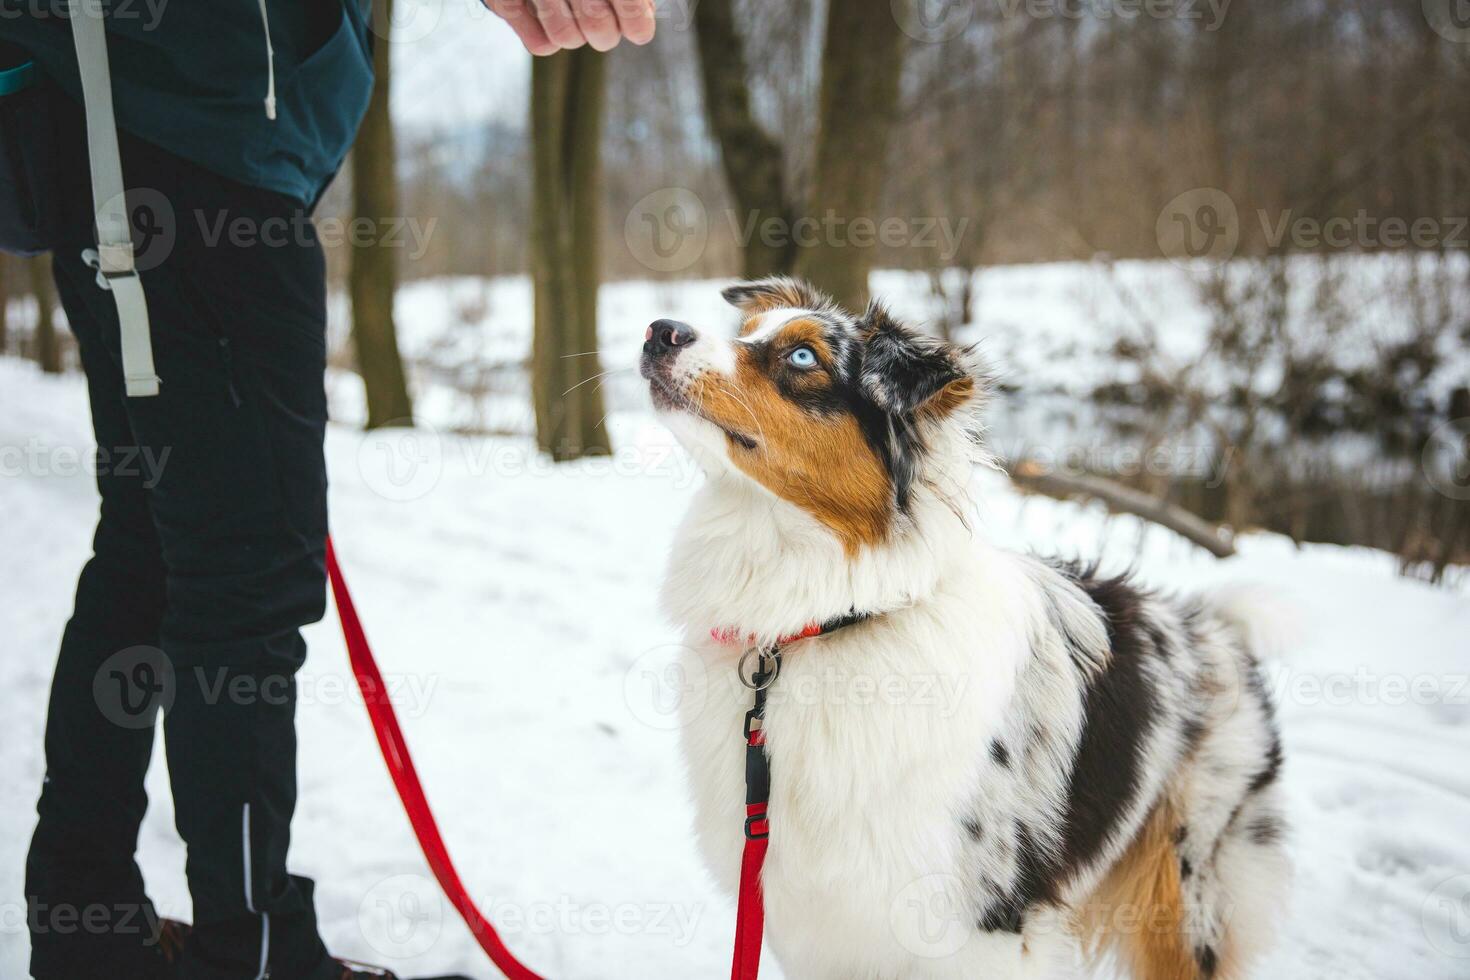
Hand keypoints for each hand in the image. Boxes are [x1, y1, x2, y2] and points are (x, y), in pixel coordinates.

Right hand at [485, 0, 656, 54]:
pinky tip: (549, 28)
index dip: (638, 24)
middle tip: (603, 28)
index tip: (639, 32)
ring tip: (573, 20)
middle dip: (605, 35)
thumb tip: (644, 15)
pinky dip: (546, 41)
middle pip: (599, 28)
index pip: (630, 4)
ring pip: (567, 39)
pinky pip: (540, 45)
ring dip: (575, 36)